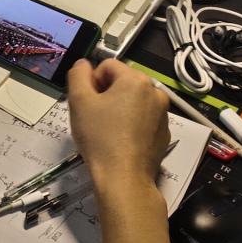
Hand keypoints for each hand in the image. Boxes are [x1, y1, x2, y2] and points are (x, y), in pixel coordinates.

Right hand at [65, 59, 169, 198]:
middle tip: (94, 116)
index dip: (92, 81)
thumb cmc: (100, 137)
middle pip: (122, 82)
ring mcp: (163, 114)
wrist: (123, 177)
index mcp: (136, 80)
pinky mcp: (163, 133)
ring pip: (133, 101)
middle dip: (106, 94)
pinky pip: (143, 119)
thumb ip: (78, 74)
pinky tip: (120, 141)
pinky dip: (132, 124)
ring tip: (107, 130)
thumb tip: (83, 65)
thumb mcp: (79, 101)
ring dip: (119, 108)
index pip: (107, 66)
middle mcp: (155, 92)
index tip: (87, 103)